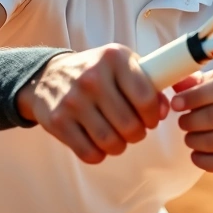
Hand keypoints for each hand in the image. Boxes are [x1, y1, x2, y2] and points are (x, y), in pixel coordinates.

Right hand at [17, 44, 168, 163]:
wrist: (48, 75)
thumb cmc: (97, 72)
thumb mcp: (124, 65)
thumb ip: (151, 84)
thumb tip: (163, 111)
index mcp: (114, 58)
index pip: (146, 98)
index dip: (153, 116)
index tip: (150, 118)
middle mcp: (93, 77)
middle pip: (129, 125)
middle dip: (137, 134)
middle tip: (133, 129)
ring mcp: (73, 100)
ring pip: (111, 142)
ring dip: (119, 146)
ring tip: (117, 137)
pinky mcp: (57, 121)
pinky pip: (89, 153)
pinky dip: (99, 154)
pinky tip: (97, 142)